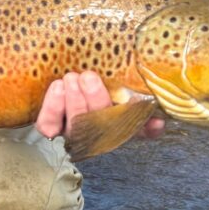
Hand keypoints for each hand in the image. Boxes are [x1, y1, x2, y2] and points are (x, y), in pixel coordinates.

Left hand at [35, 71, 164, 139]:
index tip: (148, 112)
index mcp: (117, 125)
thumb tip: (160, 122)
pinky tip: (58, 87)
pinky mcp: (50, 126)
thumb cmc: (99, 89)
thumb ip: (142, 110)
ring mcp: (72, 131)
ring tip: (72, 78)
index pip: (133, 130)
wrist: (66, 81)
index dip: (145, 128)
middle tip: (89, 76)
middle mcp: (95, 133)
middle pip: (98, 125)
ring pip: (74, 125)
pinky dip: (53, 106)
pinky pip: (49, 124)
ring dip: (73, 100)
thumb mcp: (122, 95)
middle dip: (95, 99)